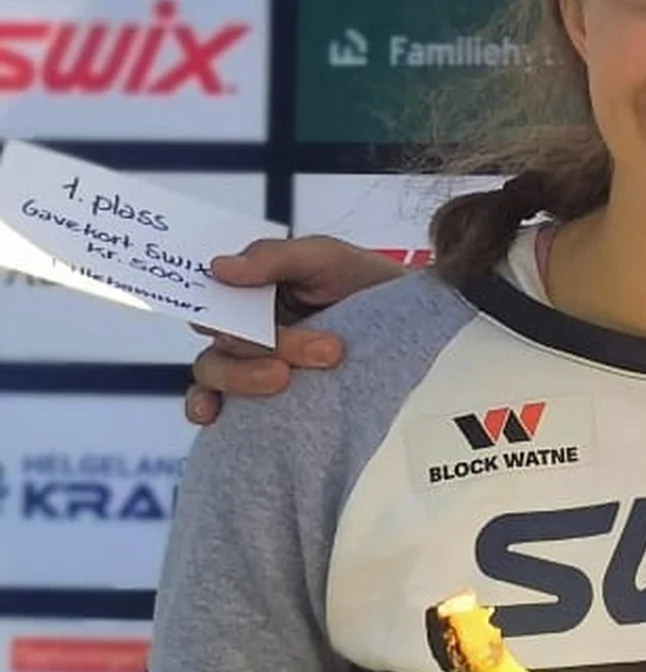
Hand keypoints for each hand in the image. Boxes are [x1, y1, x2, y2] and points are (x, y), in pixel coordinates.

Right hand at [184, 236, 399, 425]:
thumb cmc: (365, 281)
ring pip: (215, 371)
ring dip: (243, 377)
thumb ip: (276, 256)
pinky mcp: (264, 394)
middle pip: (221, 341)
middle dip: (268, 345)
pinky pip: (221, 404)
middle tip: (327, 349)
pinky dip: (207, 408)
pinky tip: (215, 415)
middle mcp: (245, 327)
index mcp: (251, 291)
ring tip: (286, 379)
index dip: (212, 310)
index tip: (230, 320)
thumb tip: (220, 267)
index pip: (211, 300)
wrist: (411, 322)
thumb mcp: (329, 257)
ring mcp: (253, 361)